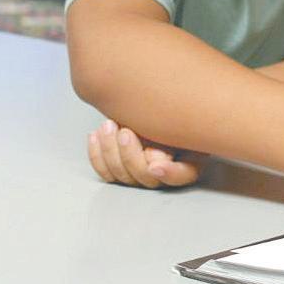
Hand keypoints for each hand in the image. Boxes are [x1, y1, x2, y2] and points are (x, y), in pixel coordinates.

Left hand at [87, 119, 204, 187]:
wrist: (153, 106)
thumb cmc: (171, 110)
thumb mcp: (178, 118)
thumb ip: (171, 131)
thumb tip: (155, 154)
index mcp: (188, 160)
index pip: (181, 176)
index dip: (168, 174)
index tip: (155, 166)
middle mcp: (164, 175)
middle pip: (146, 177)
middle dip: (130, 155)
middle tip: (125, 131)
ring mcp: (140, 177)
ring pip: (121, 175)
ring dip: (110, 149)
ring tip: (108, 124)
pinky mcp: (120, 173)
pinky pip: (105, 172)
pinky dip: (97, 154)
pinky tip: (95, 135)